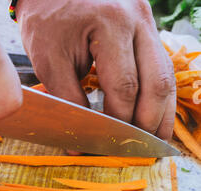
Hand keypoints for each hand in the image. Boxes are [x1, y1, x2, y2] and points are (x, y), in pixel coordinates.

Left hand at [16, 0, 175, 139]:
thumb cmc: (47, 19)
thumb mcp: (49, 60)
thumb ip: (68, 100)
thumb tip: (80, 142)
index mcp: (111, 25)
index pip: (124, 86)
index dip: (120, 120)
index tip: (110, 143)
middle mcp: (137, 21)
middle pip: (156, 81)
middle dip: (149, 121)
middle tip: (139, 148)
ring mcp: (147, 22)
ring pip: (165, 74)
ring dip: (162, 110)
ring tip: (156, 139)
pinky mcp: (146, 28)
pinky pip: (160, 65)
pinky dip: (158, 94)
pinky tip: (155, 113)